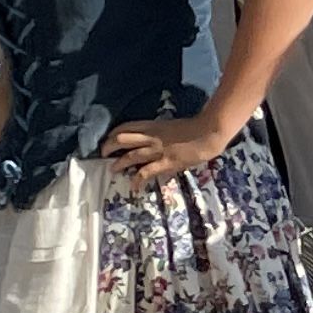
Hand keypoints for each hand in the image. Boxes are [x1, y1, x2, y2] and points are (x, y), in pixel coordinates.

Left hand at [102, 113, 236, 181]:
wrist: (209, 133)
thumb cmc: (195, 128)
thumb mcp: (171, 127)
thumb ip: (159, 133)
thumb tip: (150, 140)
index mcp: (153, 126)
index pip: (126, 126)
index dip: (113, 133)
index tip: (108, 139)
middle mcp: (151, 137)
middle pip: (121, 139)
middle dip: (109, 146)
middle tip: (104, 154)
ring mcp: (157, 150)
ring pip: (130, 156)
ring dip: (119, 163)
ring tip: (112, 169)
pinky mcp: (166, 163)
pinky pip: (146, 172)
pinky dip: (137, 180)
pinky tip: (134, 186)